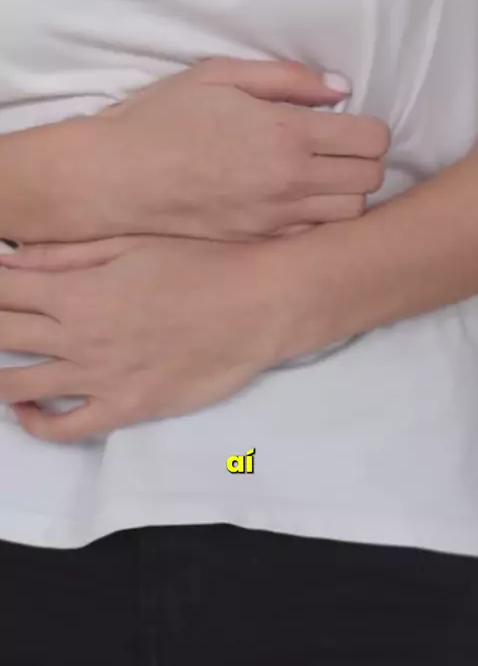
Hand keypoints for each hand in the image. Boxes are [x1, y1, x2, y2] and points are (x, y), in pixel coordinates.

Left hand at [0, 235, 306, 441]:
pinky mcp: (127, 408)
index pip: (2, 292)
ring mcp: (100, 378)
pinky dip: (35, 423)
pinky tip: (25, 410)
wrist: (256, 305)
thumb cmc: (200, 264)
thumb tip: (12, 260)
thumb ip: (66, 255)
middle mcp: (78, 337)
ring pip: (18, 385)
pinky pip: (66, 429)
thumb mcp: (131, 244)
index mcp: (77, 291)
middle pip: (2, 334)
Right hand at [81, 57, 388, 240]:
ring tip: (318, 177)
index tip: (347, 124)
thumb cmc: (163, 119)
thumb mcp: (220, 75)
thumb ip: (287, 78)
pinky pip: (313, 235)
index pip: (373, 140)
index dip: (369, 129)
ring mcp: (276, 217)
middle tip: (336, 149)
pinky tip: (292, 201)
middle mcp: (291, 180)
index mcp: (287, 133)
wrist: (118, 177)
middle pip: (371, 179)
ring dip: (346, 193)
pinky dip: (316, 218)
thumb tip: (340, 88)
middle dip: (364, 161)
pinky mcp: (258, 240)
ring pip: (350, 214)